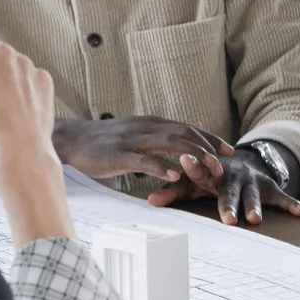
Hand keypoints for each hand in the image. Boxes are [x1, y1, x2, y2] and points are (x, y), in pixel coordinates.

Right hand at [53, 117, 235, 183]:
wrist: (71, 140)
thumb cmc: (104, 142)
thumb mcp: (135, 133)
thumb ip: (158, 135)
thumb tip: (183, 134)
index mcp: (150, 123)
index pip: (187, 127)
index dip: (209, 137)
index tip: (228, 149)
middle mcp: (145, 127)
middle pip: (184, 133)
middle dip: (208, 146)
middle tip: (227, 160)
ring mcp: (132, 140)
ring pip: (170, 143)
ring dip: (193, 155)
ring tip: (211, 168)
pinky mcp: (118, 155)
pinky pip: (143, 160)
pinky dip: (161, 167)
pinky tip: (176, 176)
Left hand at [147, 151, 299, 226]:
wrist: (243, 161)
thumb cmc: (210, 175)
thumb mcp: (191, 181)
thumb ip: (172, 191)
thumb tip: (149, 201)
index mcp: (210, 171)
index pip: (199, 168)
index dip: (192, 164)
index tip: (185, 160)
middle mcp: (232, 175)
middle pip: (228, 190)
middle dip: (228, 204)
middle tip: (228, 220)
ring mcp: (251, 181)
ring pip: (253, 195)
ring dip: (255, 206)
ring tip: (255, 220)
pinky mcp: (269, 187)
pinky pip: (281, 197)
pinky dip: (291, 204)